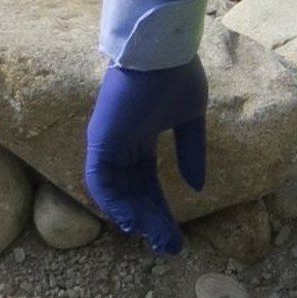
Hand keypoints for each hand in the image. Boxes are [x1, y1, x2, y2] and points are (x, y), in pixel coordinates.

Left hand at [85, 58, 208, 253]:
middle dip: (151, 220)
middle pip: (134, 193)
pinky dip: (113, 203)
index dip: (159, 209)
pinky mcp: (99, 140)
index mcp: (141, 138)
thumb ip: (192, 152)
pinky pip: (100, 181)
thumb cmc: (176, 74)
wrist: (162, 50)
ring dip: (134, 217)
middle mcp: (122, 144)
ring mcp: (109, 143)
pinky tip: (131, 221)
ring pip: (116, 193)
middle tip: (167, 247)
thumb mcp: (190, 118)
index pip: (147, 183)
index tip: (175, 234)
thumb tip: (197, 186)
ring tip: (154, 238)